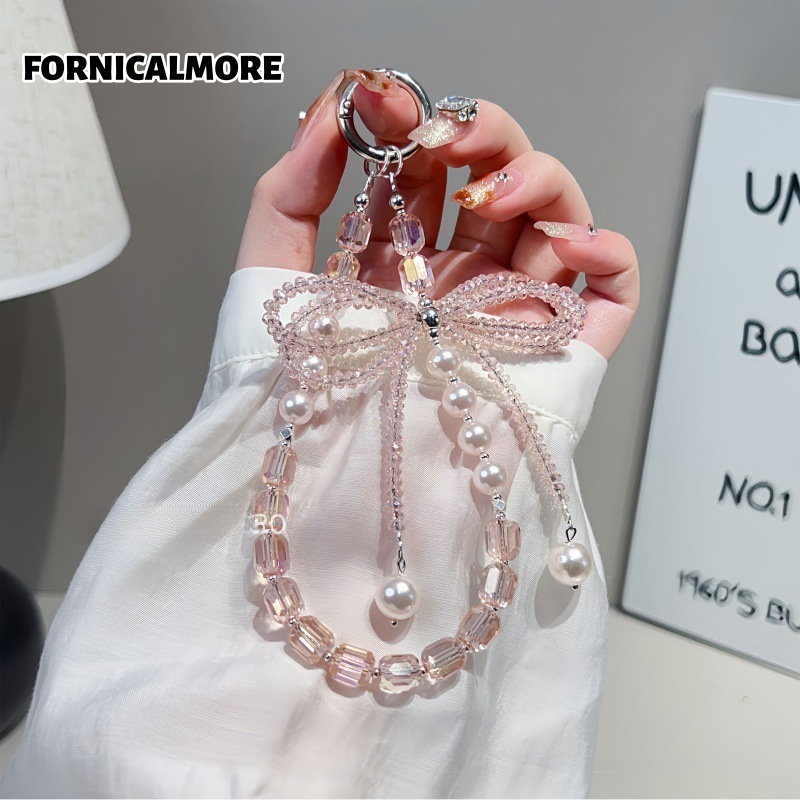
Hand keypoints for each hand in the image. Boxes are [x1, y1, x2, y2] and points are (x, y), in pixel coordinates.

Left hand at [235, 70, 638, 359]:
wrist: (341, 485)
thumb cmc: (303, 392)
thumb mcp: (273, 279)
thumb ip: (288, 192)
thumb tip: (327, 111)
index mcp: (402, 260)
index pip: (427, 172)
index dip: (414, 125)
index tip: (386, 103)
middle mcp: (461, 279)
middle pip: (498, 179)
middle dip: (479, 137)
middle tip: (444, 135)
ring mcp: (514, 310)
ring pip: (556, 216)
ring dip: (537, 179)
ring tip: (488, 194)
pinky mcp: (559, 349)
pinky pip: (608, 288)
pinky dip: (604, 249)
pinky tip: (563, 240)